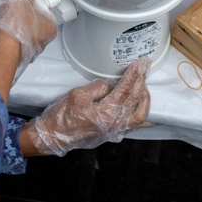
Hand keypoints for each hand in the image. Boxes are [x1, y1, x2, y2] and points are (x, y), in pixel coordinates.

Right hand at [30, 58, 152, 155]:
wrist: (54, 137)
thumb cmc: (63, 117)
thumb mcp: (77, 96)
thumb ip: (97, 88)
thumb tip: (110, 85)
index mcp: (105, 113)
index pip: (124, 90)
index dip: (132, 75)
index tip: (138, 64)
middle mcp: (114, 123)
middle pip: (134, 100)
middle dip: (141, 81)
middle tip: (145, 68)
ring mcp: (115, 130)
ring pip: (140, 115)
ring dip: (144, 99)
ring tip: (145, 85)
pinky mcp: (113, 133)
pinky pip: (134, 126)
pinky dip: (143, 116)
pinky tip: (146, 109)